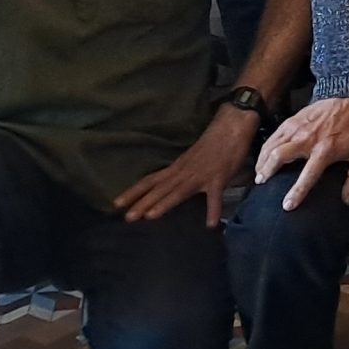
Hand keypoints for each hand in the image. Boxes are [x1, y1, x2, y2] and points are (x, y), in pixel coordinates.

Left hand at [113, 110, 257, 225]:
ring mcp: (200, 175)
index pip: (150, 180)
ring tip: (151, 216)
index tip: (116, 204)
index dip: (133, 192)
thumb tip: (173, 186)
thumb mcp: (192, 157)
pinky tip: (210, 224)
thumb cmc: (214, 139)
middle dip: (143, 203)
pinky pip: (215, 197)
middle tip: (127, 218)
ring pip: (179, 191)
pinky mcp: (218, 178)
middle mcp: (184, 171)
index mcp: (177, 166)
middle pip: (160, 188)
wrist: (232, 124)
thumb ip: (183, 173)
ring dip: (165, 203)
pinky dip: (213, 210)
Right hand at [256, 96, 348, 209]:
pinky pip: (272, 137)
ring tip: (259, 174)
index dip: (297, 192)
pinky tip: (262, 158)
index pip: (309, 175)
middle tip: (262, 184)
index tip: (287, 206)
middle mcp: (307, 139)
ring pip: (272, 146)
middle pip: (279, 156)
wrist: (344, 99)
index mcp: (325, 150)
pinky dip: (264, 149)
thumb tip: (346, 199)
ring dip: (263, 161)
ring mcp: (296, 129)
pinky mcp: (290, 122)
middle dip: (268, 172)